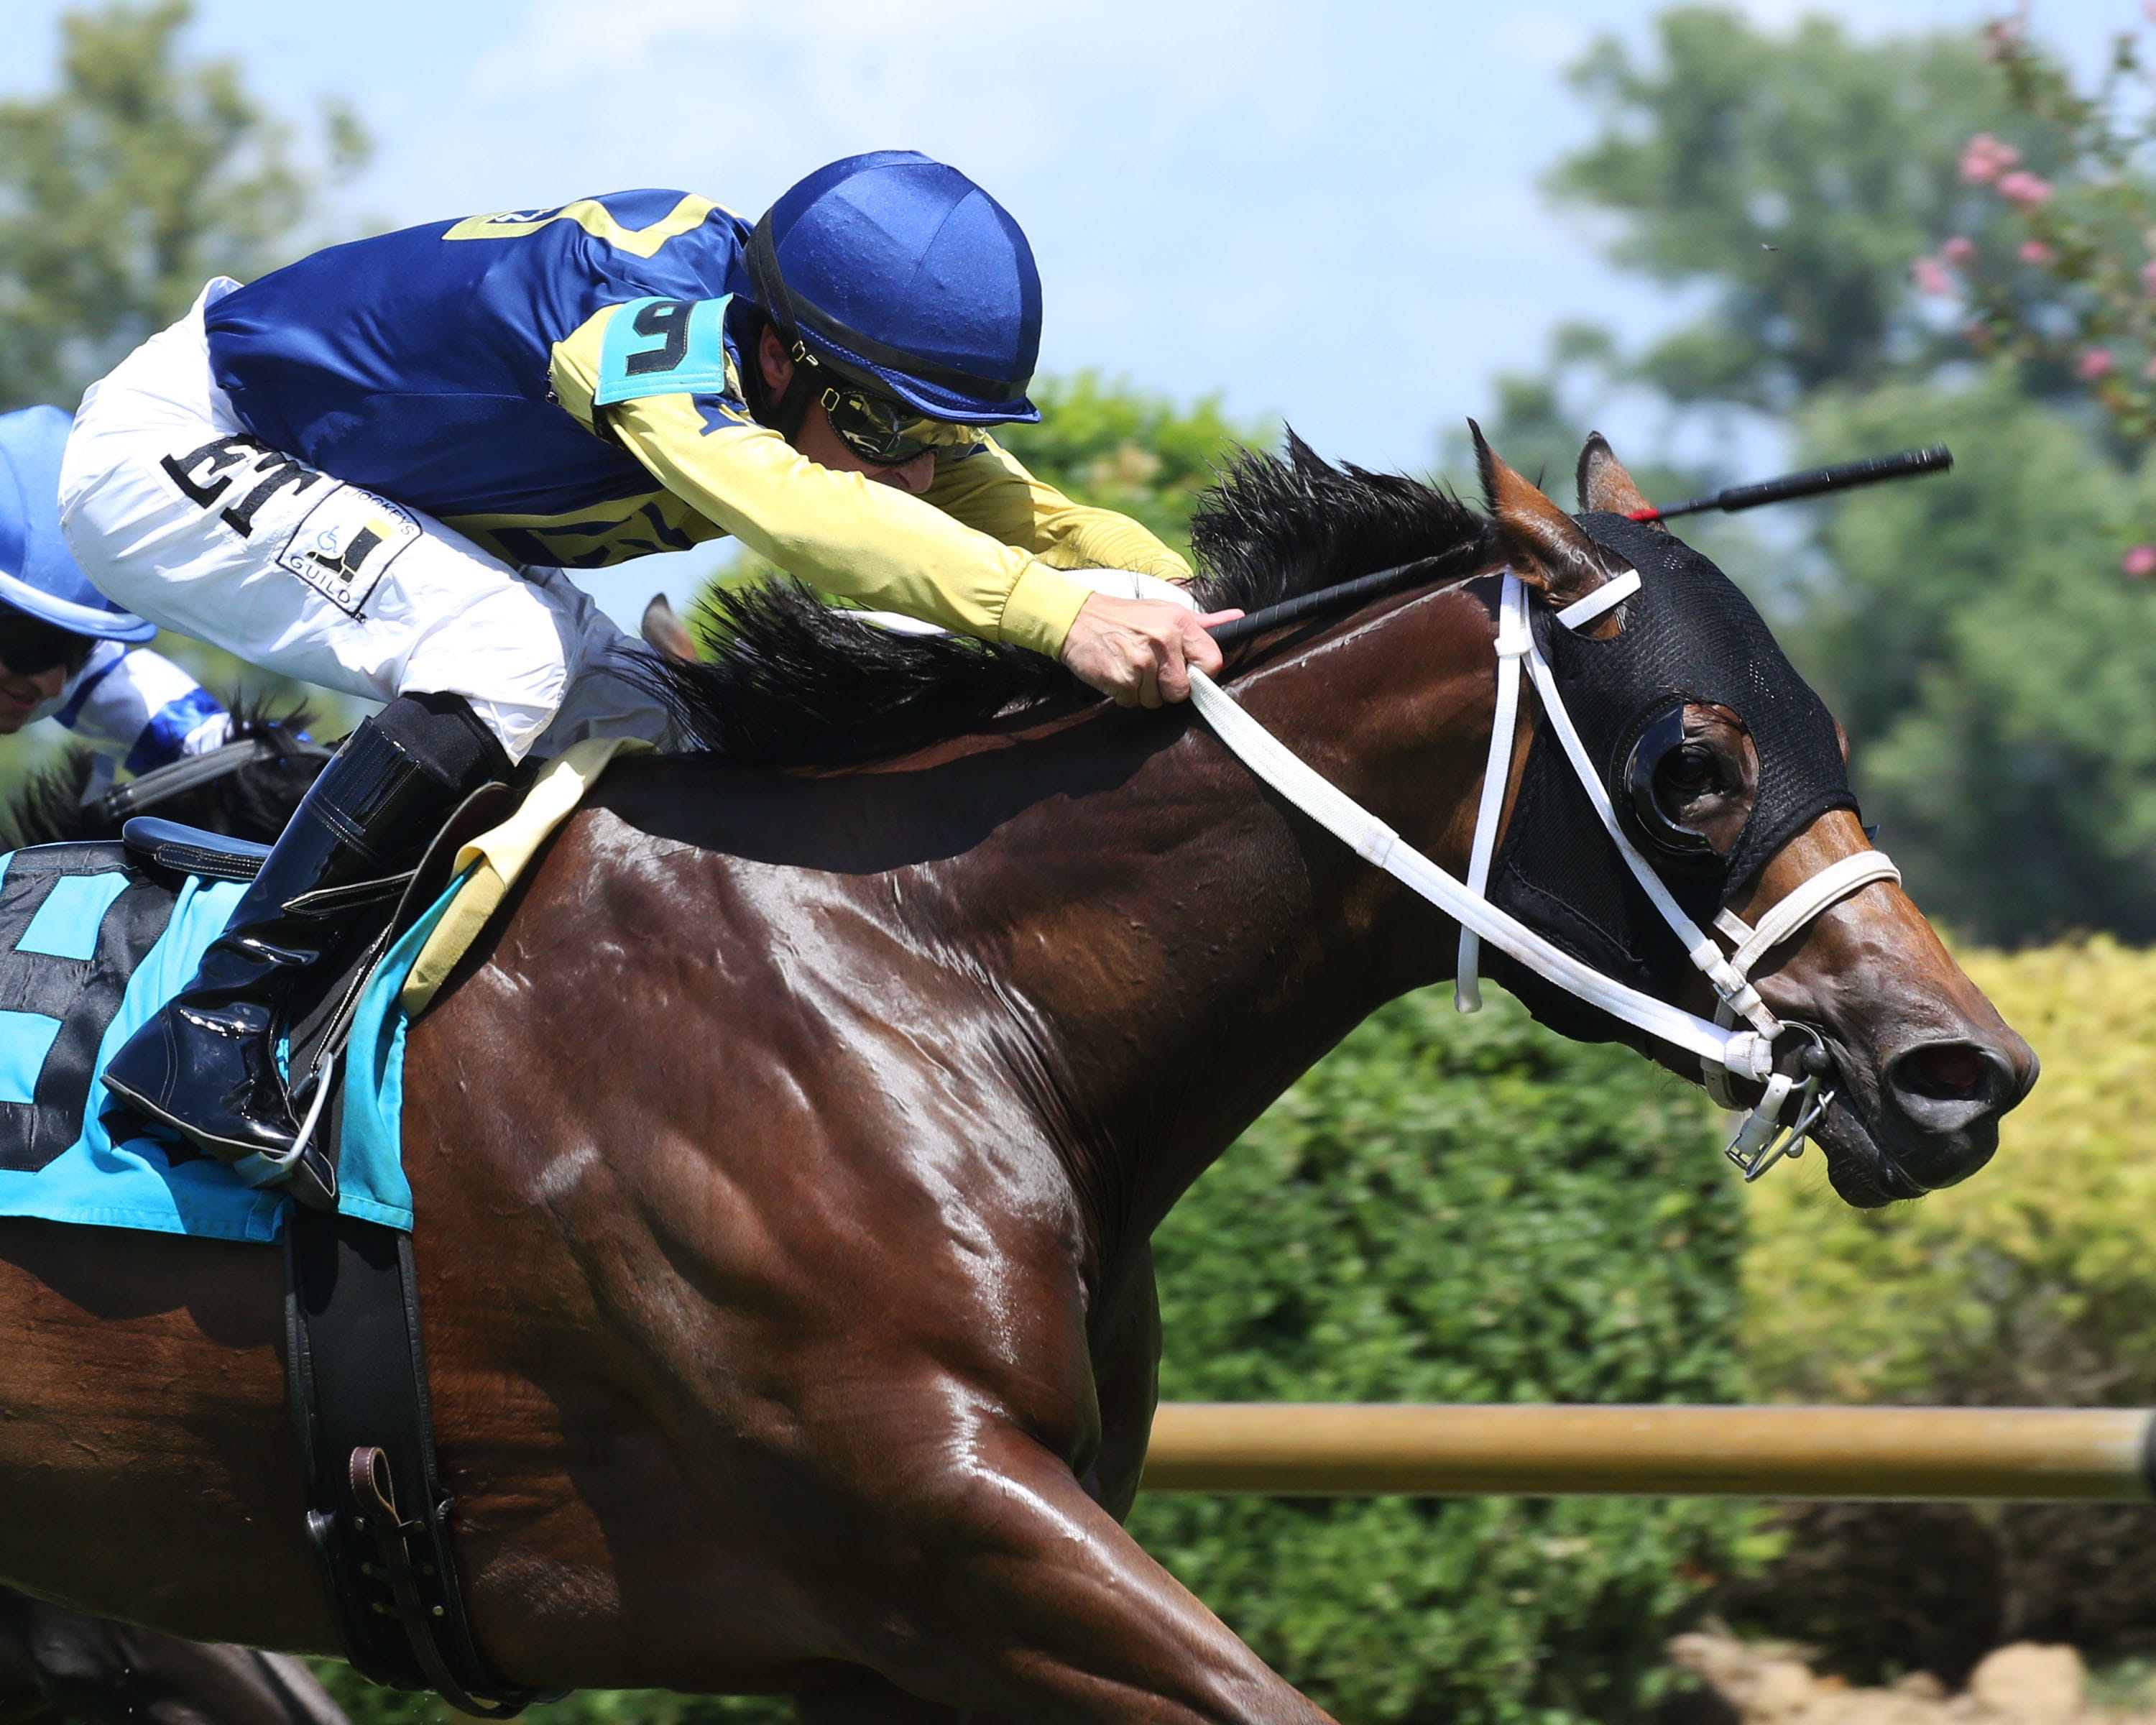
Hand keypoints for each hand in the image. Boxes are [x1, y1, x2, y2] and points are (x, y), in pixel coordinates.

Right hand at [1059, 593, 1243, 707]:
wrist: (1076, 618)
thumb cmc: (1125, 617)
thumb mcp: (1166, 611)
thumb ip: (1204, 622)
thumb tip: (1238, 617)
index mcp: (1180, 623)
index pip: (1212, 662)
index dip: (1199, 674)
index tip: (1185, 670)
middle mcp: (1164, 641)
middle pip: (1181, 690)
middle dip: (1166, 688)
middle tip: (1149, 669)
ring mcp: (1142, 662)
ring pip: (1156, 701)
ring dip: (1143, 692)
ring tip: (1130, 667)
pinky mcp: (1122, 679)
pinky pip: (1133, 702)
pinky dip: (1124, 694)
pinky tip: (1117, 673)